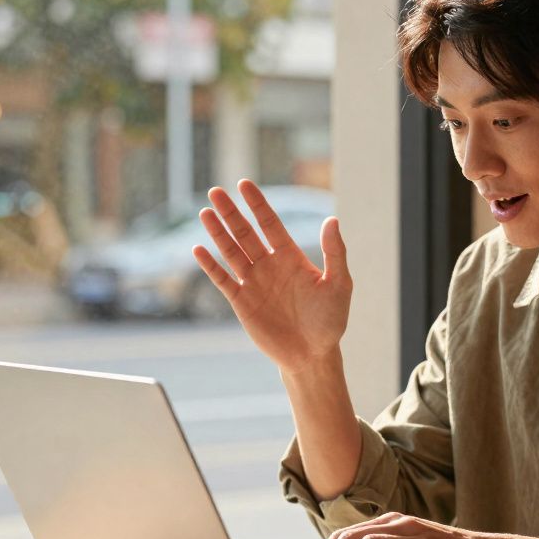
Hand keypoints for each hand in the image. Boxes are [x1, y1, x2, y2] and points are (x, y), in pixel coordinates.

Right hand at [191, 180, 351, 374]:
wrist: (312, 355)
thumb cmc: (330, 320)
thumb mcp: (339, 284)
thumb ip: (335, 253)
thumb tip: (332, 219)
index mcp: (291, 257)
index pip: (270, 224)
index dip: (257, 204)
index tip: (244, 184)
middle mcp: (269, 266)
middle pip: (245, 233)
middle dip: (231, 213)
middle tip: (215, 191)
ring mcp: (254, 283)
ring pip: (231, 252)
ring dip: (218, 233)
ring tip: (205, 213)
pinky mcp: (242, 303)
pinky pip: (223, 280)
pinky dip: (210, 266)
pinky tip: (198, 250)